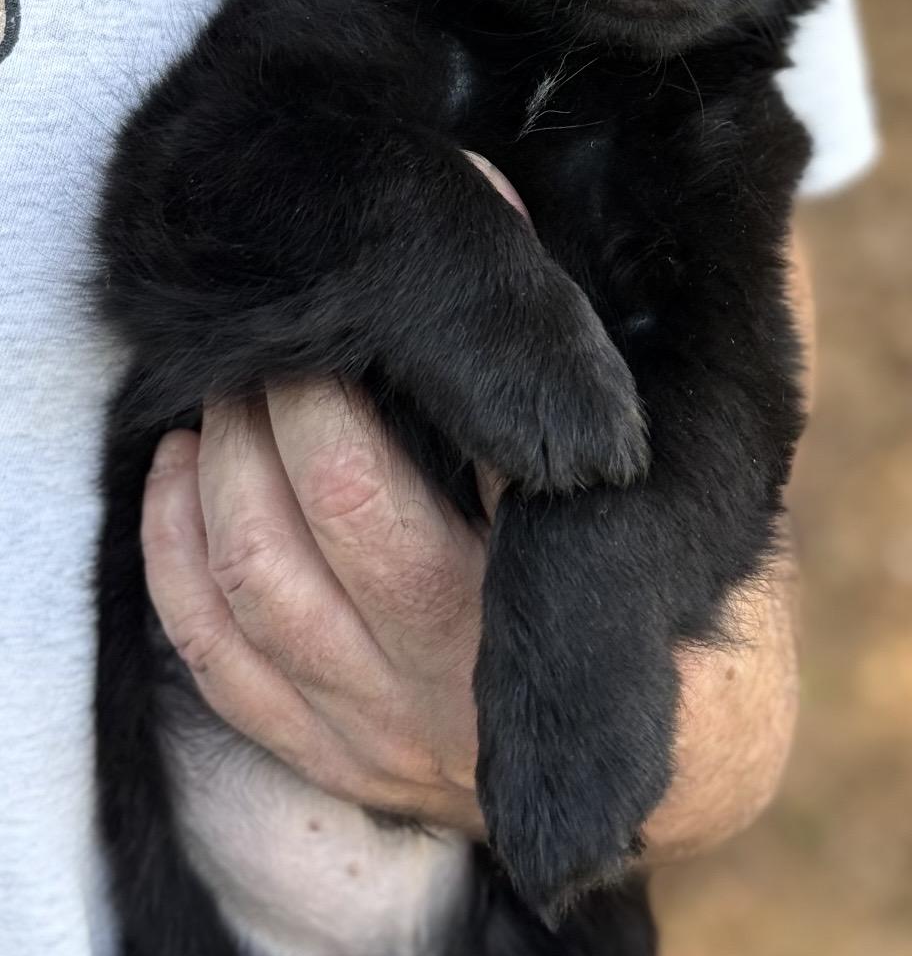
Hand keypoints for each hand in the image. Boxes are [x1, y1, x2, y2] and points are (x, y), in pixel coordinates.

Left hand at [140, 160, 809, 858]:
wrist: (690, 752)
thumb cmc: (674, 574)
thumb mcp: (661, 467)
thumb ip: (587, 349)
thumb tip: (497, 196)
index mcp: (556, 596)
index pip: (466, 455)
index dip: (405, 357)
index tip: (381, 296)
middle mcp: (460, 679)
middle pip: (336, 509)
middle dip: (293, 398)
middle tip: (287, 333)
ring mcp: (387, 732)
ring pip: (258, 581)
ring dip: (225, 464)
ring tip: (229, 389)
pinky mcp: (334, 759)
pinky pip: (218, 663)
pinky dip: (177, 557)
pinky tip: (183, 476)